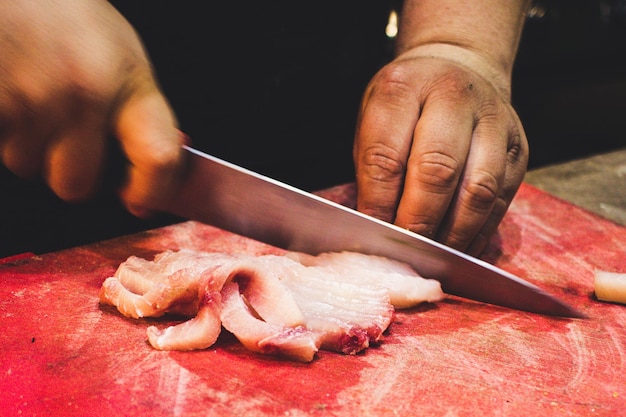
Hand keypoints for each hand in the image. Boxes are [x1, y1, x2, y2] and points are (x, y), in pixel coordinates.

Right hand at [0, 0, 184, 215]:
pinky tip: (10, 94)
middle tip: (64, 133)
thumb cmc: (69, 17)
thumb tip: (160, 164)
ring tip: (31, 95)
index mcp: (130, 84)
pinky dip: (3, 130)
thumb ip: (139, 114)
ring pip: (27, 168)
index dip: (151, 190)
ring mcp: (32, 101)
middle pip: (76, 185)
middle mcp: (85, 96)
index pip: (159, 157)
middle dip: (67, 170)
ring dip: (28, 146)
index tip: (140, 199)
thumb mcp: (122, 58)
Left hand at [353, 45, 528, 255]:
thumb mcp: (374, 116)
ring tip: (432, 260)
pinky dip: (477, 233)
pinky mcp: (518, 149)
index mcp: (404, 87)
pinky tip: (458, 250)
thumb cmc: (407, 103)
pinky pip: (500, 202)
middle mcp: (454, 97)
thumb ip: (374, 166)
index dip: (377, 203)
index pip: (386, 155)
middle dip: (418, 223)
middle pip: (437, 171)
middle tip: (403, 254)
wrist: (460, 66)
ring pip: (478, 191)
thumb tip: (375, 228)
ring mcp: (494, 122)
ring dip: (452, 235)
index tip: (370, 236)